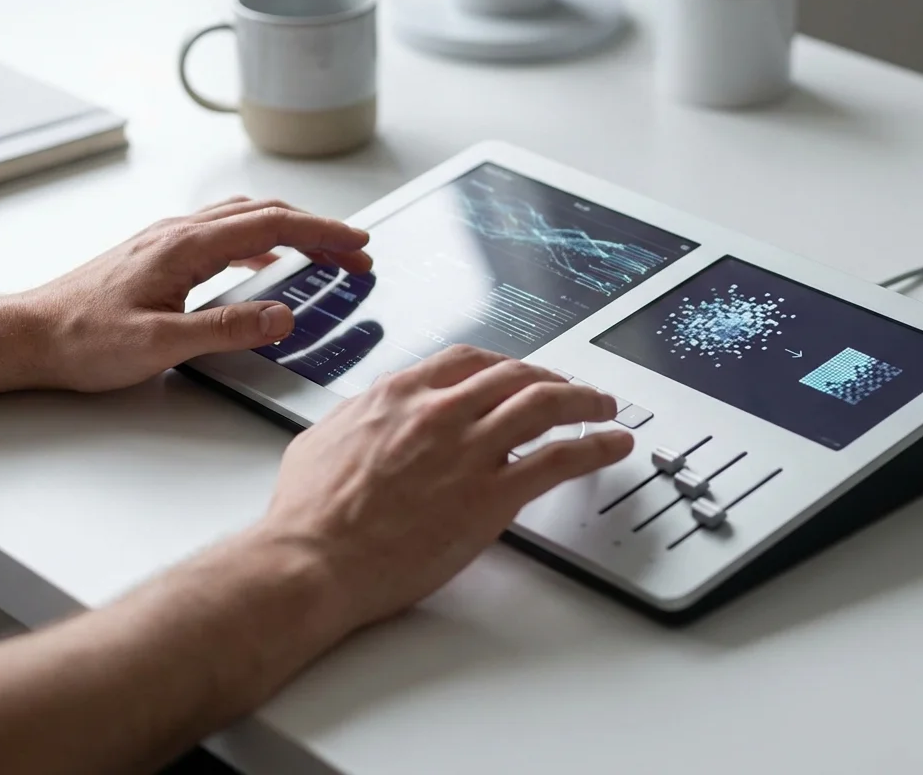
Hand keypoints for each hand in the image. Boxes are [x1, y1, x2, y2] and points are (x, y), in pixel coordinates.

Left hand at [20, 197, 371, 392]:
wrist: (30, 334)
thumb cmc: (83, 338)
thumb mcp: (160, 344)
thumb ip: (227, 330)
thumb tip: (282, 316)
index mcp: (186, 246)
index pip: (273, 227)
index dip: (324, 234)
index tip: (358, 245)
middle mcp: (179, 233)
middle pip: (267, 214)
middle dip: (319, 230)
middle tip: (355, 252)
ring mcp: (170, 241)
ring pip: (247, 219)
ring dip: (293, 231)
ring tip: (325, 253)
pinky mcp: (162, 255)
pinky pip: (227, 234)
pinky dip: (263, 241)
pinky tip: (269, 264)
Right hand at [262, 345, 634, 638]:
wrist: (310, 561)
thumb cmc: (308, 514)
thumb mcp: (322, 440)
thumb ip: (358, 419)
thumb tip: (368, 415)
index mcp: (400, 395)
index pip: (467, 360)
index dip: (503, 363)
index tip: (517, 373)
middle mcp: (440, 411)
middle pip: (515, 374)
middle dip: (550, 376)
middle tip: (570, 387)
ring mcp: (470, 450)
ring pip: (546, 404)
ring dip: (584, 399)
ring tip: (606, 405)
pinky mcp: (491, 496)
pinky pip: (559, 459)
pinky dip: (596, 446)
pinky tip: (614, 444)